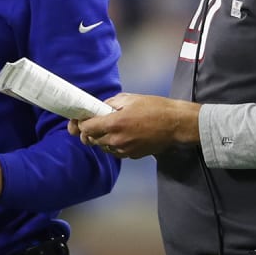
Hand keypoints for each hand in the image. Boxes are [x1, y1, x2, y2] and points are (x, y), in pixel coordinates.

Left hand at [72, 93, 201, 159]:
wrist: (175, 124)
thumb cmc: (154, 107)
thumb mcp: (129, 98)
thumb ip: (109, 104)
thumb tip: (97, 109)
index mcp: (113, 124)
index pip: (85, 128)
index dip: (80, 123)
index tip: (80, 119)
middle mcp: (116, 140)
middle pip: (91, 139)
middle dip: (88, 132)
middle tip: (91, 123)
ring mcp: (124, 150)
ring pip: (102, 147)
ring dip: (100, 139)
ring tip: (107, 128)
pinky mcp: (131, 156)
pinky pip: (114, 151)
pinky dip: (112, 144)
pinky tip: (119, 135)